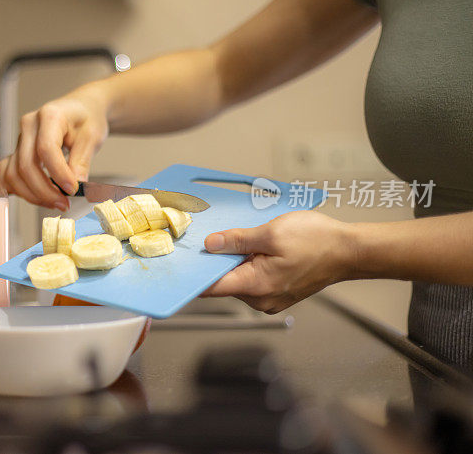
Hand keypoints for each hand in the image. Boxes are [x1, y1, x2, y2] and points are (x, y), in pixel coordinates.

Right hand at [0, 88, 109, 209]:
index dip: (58, 174)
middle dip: (45, 191)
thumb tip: (75, 185)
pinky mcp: (17, 150)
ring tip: (56, 202)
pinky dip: (19, 189)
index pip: (46, 149)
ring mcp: (20, 138)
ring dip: (33, 194)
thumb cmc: (87, 118)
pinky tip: (37, 197)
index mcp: (49, 115)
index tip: (73, 190)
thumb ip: (82, 160)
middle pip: (26, 165)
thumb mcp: (93, 136)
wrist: (82, 108)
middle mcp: (29, 125)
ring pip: (14, 173)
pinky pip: (8, 174)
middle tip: (65, 203)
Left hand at [201, 211, 356, 313]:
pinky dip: (251, 265)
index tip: (183, 264)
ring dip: (238, 261)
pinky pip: (253, 280)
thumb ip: (237, 241)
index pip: (211, 288)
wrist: (349, 252)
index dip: (195, 275)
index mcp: (256, 286)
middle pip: (224, 282)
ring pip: (239, 280)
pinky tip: (261, 249)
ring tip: (252, 241)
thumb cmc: (317, 241)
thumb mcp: (271, 233)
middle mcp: (260, 300)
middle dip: (220, 260)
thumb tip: (211, 245)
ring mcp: (270, 300)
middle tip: (221, 237)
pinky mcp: (277, 294)